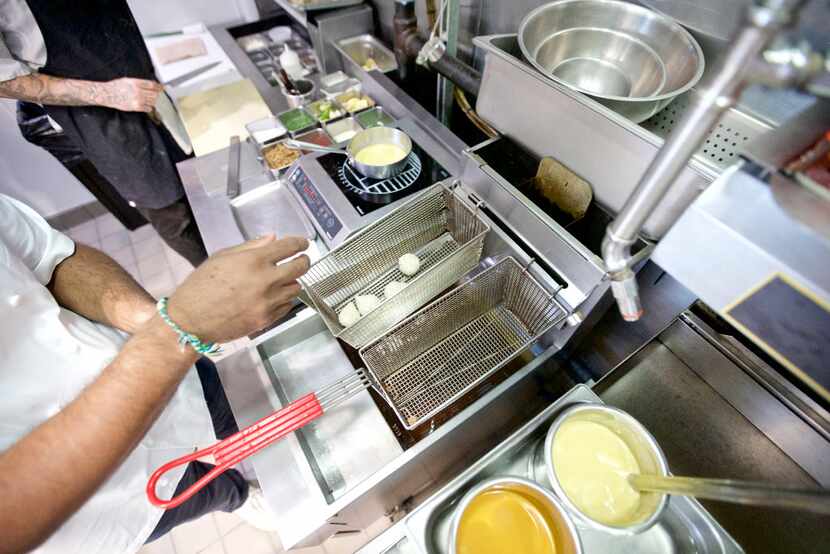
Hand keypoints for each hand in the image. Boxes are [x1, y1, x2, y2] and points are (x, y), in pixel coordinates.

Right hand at [103, 78, 162, 112]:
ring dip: (153, 100)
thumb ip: (139, 82)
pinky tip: (147, 105)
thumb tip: (150, 84)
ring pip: (152, 101)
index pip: (152, 85)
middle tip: (157, 94)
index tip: (161, 87)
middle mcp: (137, 91)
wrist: (106, 94)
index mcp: (135, 82)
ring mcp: (137, 99)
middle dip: (156, 94)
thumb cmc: (115, 86)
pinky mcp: (135, 107)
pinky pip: (148, 108)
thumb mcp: (127, 80)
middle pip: (154, 93)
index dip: (158, 86)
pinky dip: (149, 107)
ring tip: (150, 99)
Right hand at [166, 235, 309, 342]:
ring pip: (296, 288)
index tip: (303, 243)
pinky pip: (286, 306)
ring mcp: (267, 302)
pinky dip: (284, 299)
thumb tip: (272, 239)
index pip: (289, 247)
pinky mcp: (266, 319)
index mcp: (253, 260)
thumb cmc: (200, 285)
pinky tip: (274, 296)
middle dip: (304, 260)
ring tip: (283, 280)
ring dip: (292, 281)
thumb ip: (250, 247)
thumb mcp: (221, 257)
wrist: (190, 320)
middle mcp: (265, 280)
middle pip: (300, 267)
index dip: (300, 243)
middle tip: (301, 259)